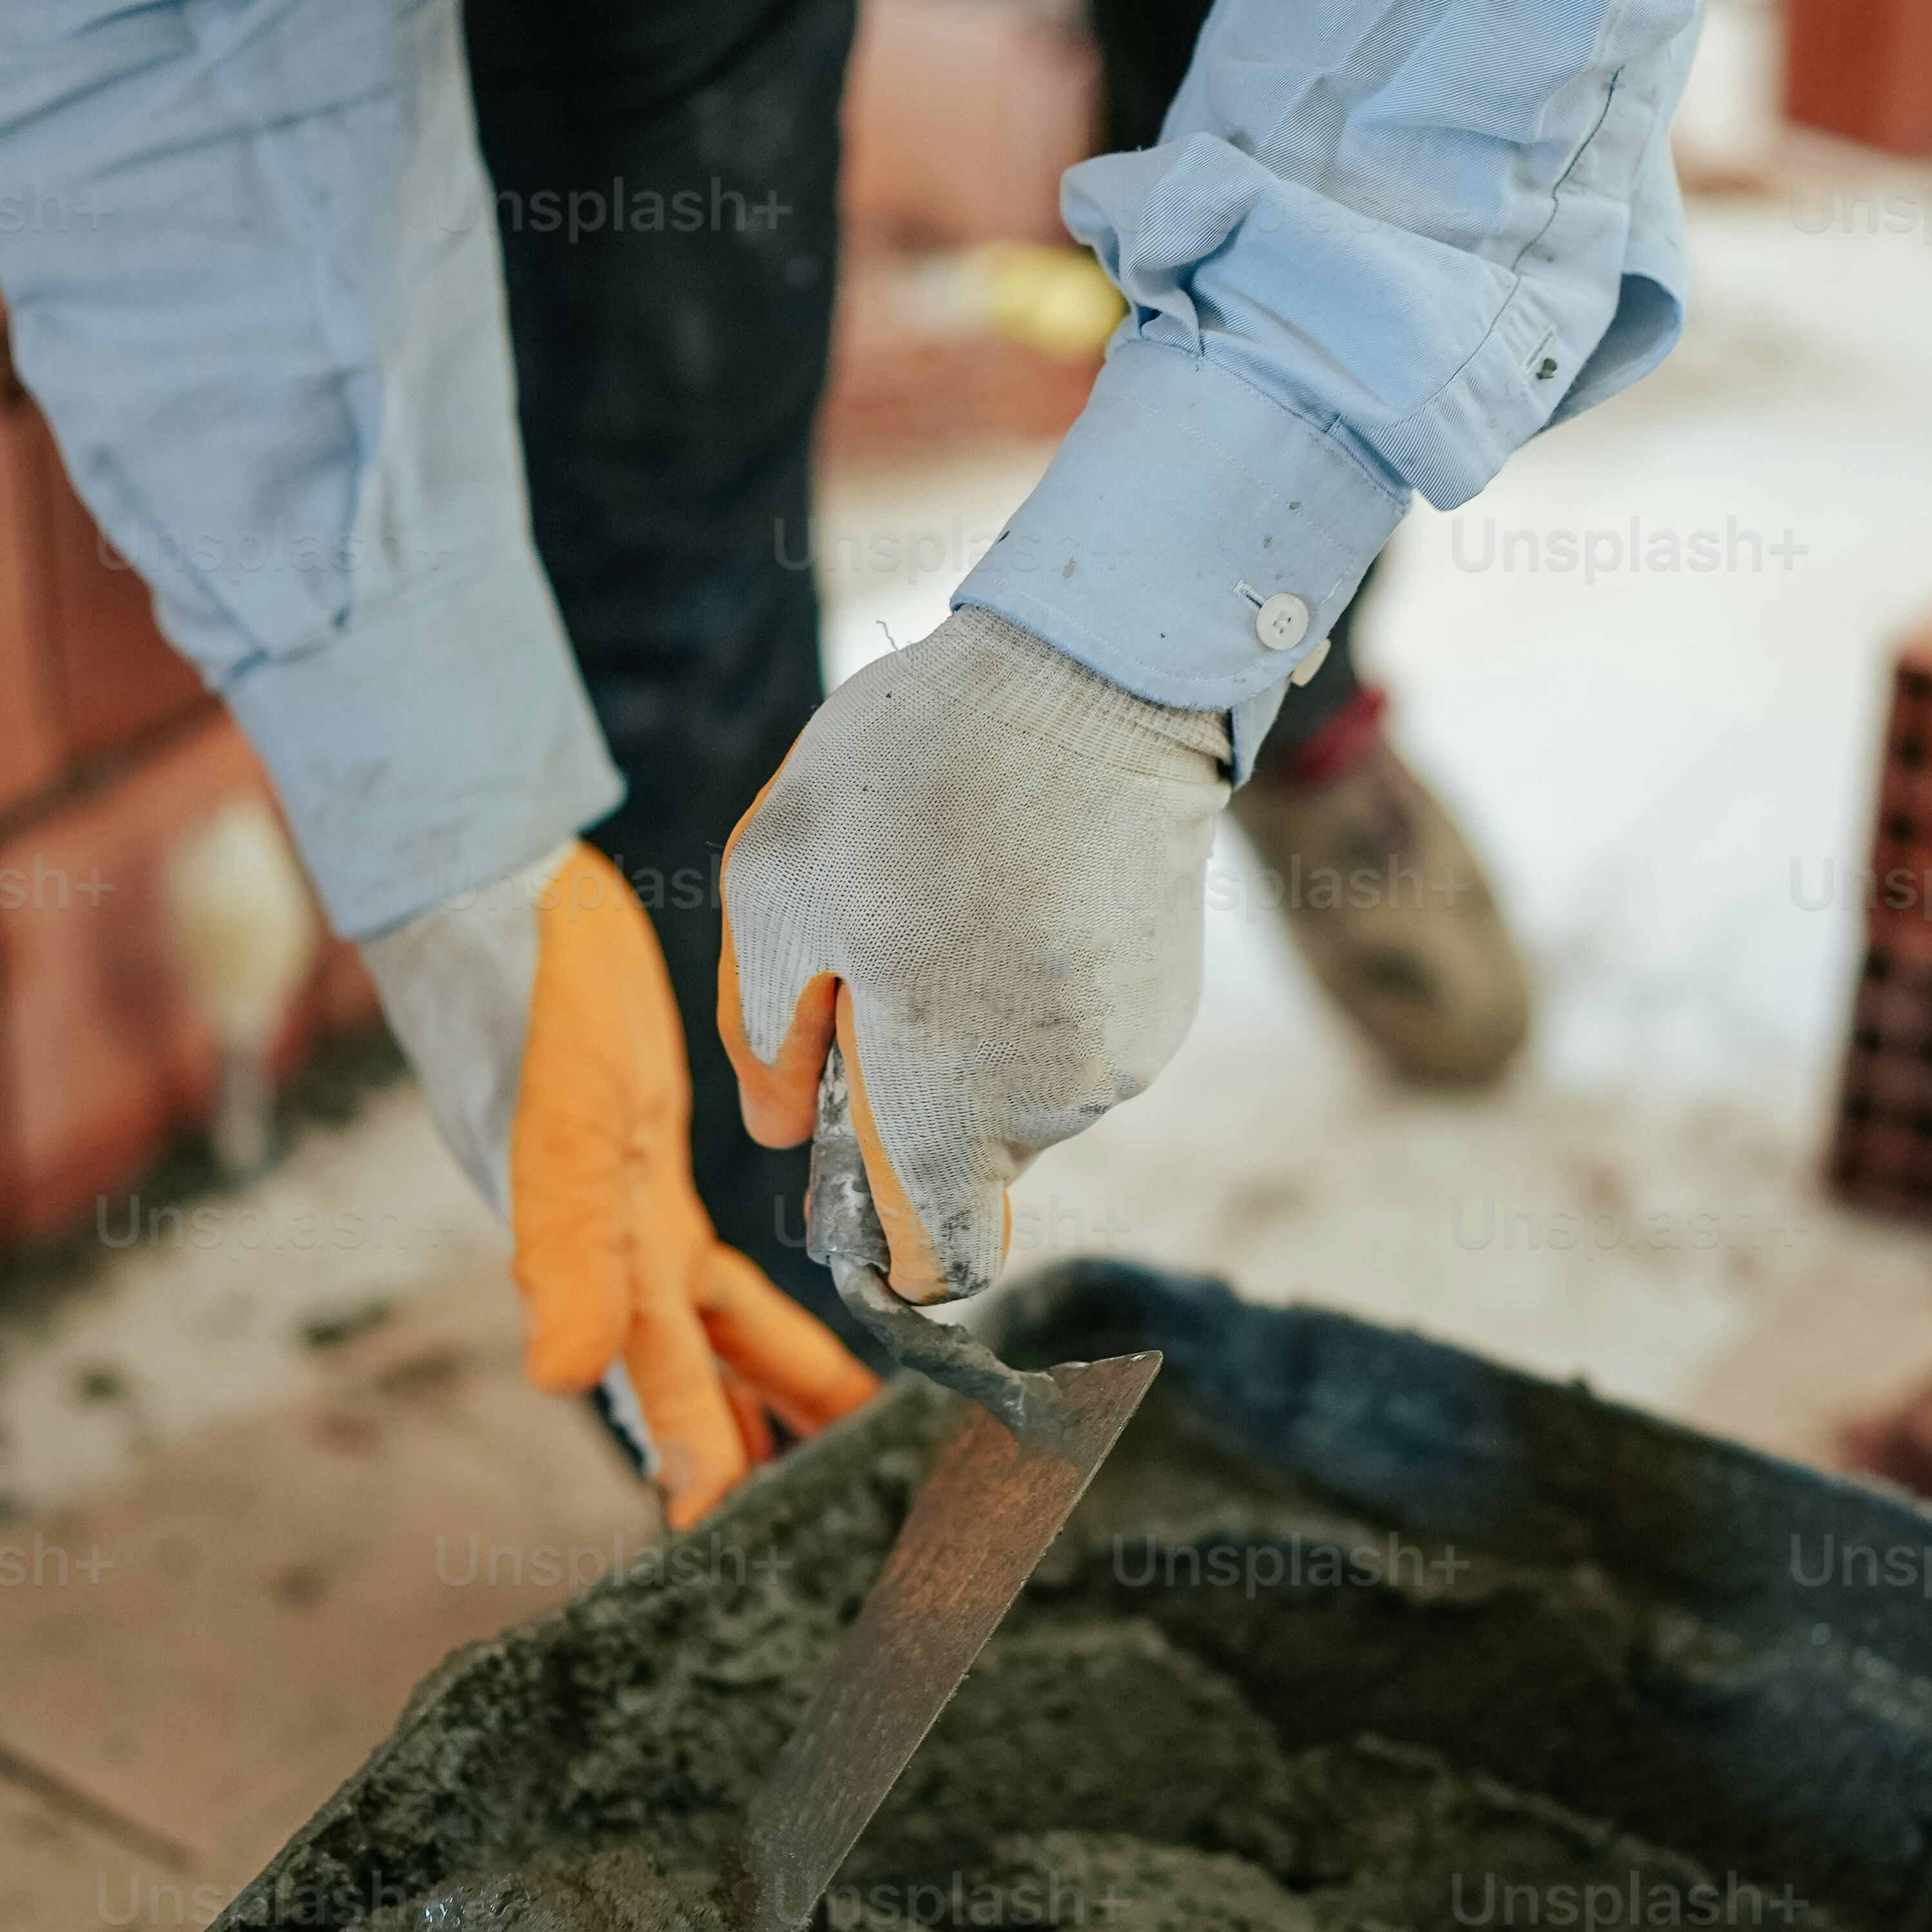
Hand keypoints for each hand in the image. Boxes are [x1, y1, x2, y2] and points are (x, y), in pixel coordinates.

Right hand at [365, 845, 874, 1526]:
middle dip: (748, 1447)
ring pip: (716, 1327)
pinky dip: (757, 1308)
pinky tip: (805, 1331)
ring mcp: (630, 1207)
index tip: (734, 1549)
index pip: (657, 1385)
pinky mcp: (648, 1158)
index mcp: (586, 1258)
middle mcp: (609, 1249)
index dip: (698, 1465)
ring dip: (773, 1388)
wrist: (501, 898)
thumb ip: (560, 1250)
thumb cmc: (521, 1005)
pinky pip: (714, 1262)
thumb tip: (562, 1378)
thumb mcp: (552, 1125)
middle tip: (823, 1523)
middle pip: (696, 1374)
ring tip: (851, 1450)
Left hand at [717, 609, 1227, 1301]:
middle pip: (967, 1158)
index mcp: (950, 1099)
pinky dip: (1033, 992)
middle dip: (910, 1091)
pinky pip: (1075, 1036)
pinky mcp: (1168, 997)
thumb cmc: (917, 773)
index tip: (847, 1184)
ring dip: (971, 1031)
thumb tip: (781, 1130)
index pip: (939, 1258)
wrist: (1099, 673)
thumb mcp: (776, 887)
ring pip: (1020, 1092)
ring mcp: (1128, 1052)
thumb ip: (762, 1036)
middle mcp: (1054, 1102)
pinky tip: (1014, 886)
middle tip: (870, 955)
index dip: (887, 1247)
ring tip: (948, 894)